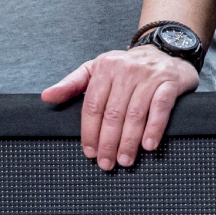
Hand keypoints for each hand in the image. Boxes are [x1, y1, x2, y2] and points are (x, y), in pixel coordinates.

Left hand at [41, 47, 198, 169]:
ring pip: (135, 114)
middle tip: (106, 163)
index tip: (89, 152)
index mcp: (105, 67)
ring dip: (128, 141)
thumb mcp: (96, 70)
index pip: (92, 105)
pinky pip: (160, 108)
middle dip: (108, 142)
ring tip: (125, 160)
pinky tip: (148, 145)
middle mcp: (126, 69)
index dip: (89, 132)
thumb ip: (71, 84)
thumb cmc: (126, 68)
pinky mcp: (169, 82)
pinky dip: (154, 128)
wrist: (165, 51)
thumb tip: (46, 97)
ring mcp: (149, 75)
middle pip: (113, 113)